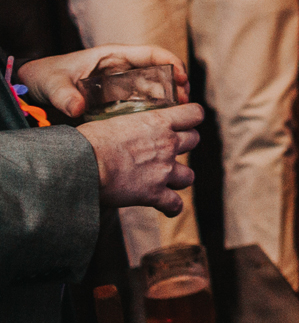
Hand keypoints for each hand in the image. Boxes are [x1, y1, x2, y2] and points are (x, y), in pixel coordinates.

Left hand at [17, 45, 189, 119]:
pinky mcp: (116, 99)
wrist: (33, 87)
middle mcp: (121, 68)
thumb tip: (77, 109)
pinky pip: (141, 102)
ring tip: (177, 114)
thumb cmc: (45, 77)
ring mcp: (120, 84)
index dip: (171, 62)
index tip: (182, 78)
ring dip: (168, 98)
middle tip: (184, 102)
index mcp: (113, 56)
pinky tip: (158, 123)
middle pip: (158, 72)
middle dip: (176, 84)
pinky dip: (153, 110)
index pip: (151, 53)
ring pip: (153, 88)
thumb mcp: (54, 84)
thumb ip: (65, 96)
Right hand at [76, 102, 202, 213]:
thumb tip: (121, 128)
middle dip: (184, 145)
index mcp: (158, 122)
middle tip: (168, 150)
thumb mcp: (113, 121)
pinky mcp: (154, 193)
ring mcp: (164, 170)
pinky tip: (167, 208)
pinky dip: (172, 208)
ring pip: (189, 176)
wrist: (81, 165)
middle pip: (194, 141)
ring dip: (179, 178)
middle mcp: (167, 144)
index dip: (192, 118)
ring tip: (166, 180)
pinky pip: (175, 204)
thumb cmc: (87, 140)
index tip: (185, 122)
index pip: (194, 114)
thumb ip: (128, 124)